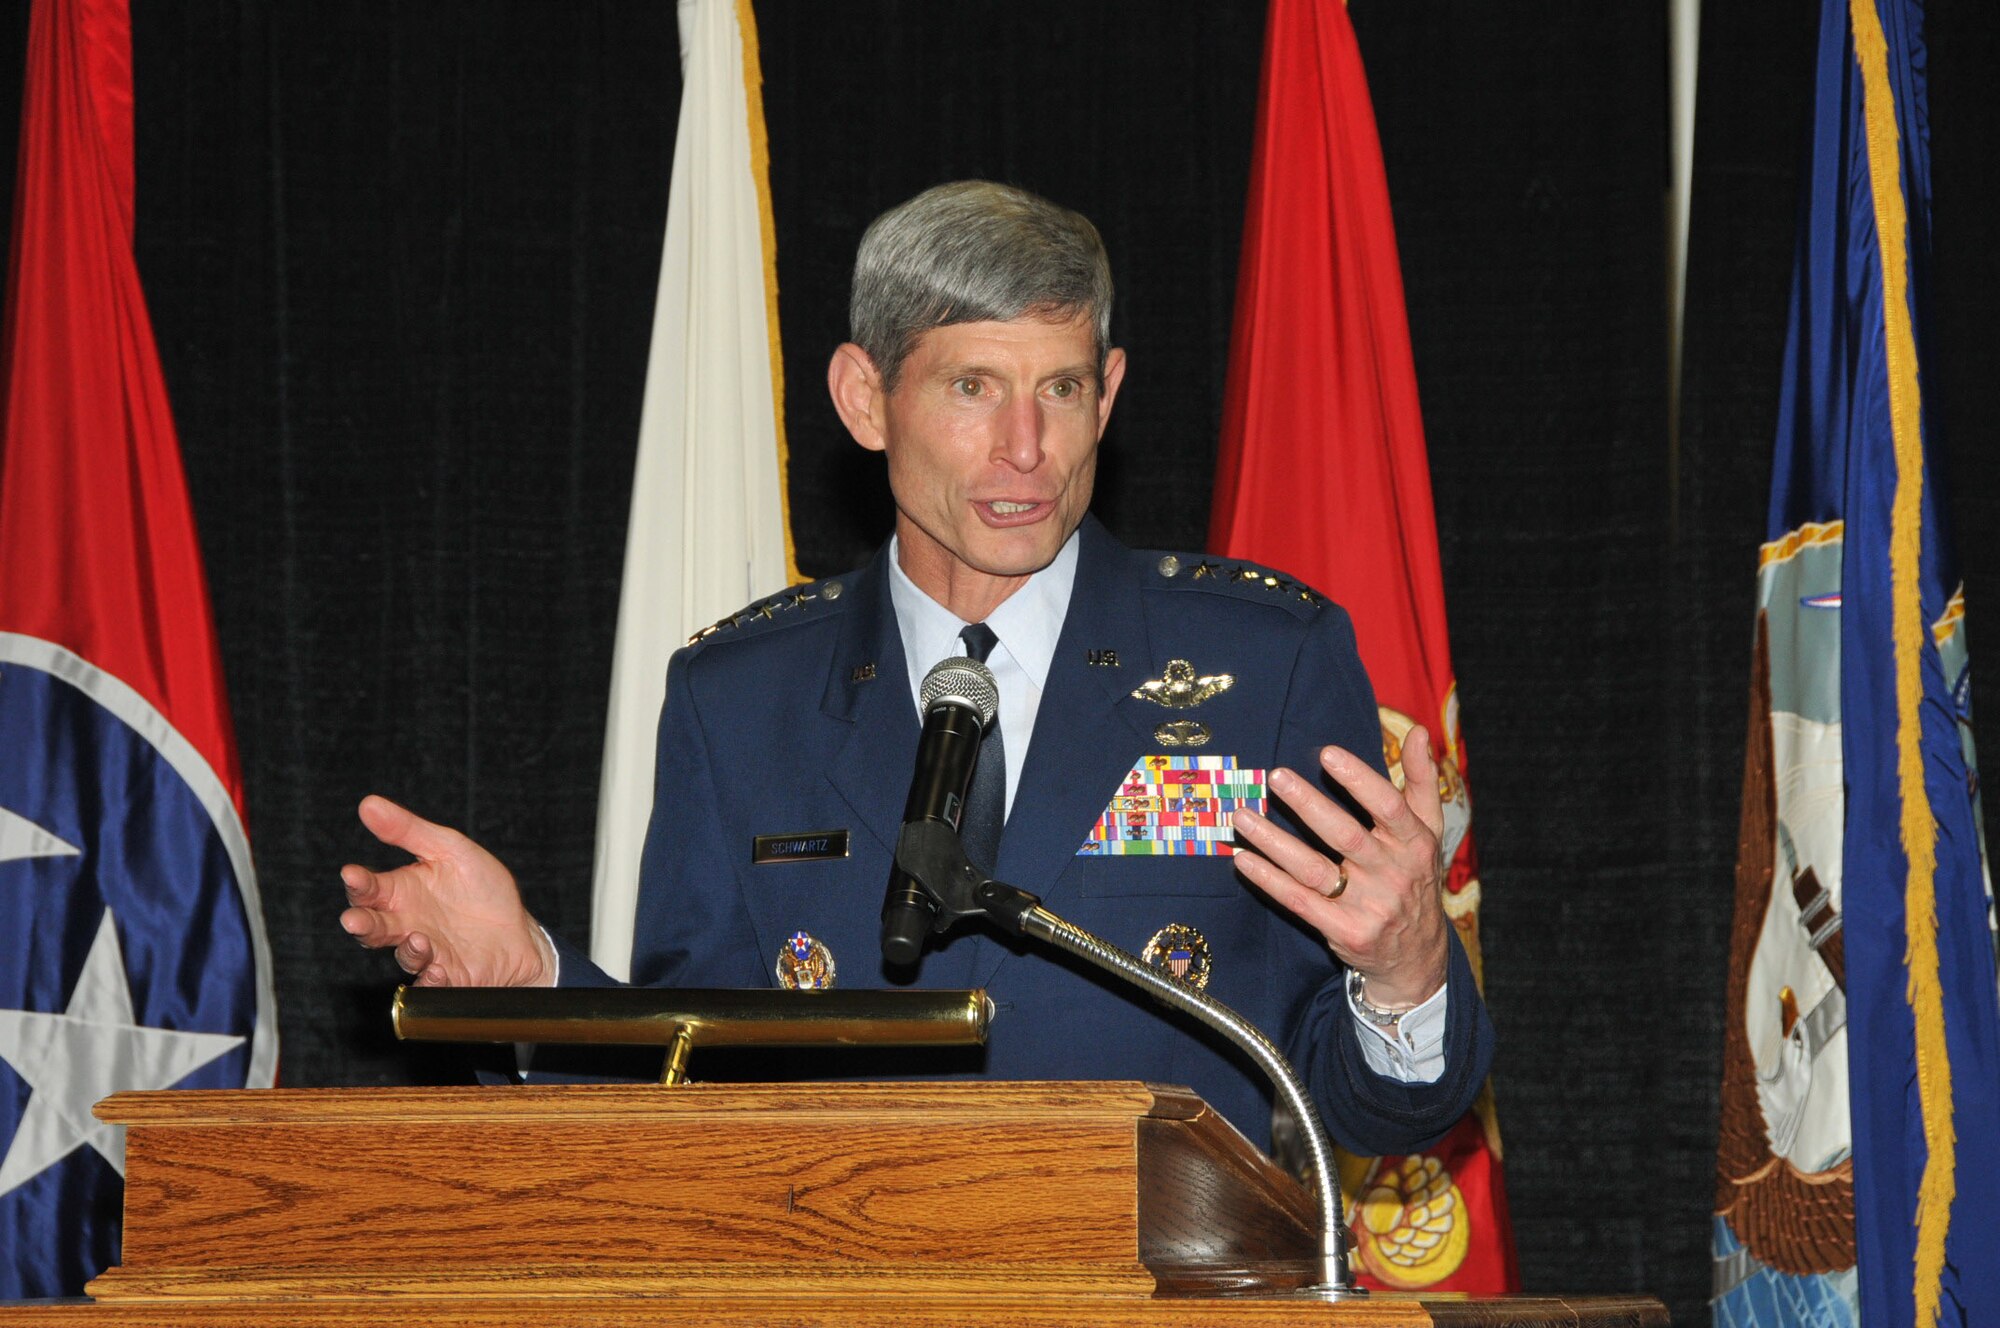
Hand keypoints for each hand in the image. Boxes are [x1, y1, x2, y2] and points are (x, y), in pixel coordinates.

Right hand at [338, 794, 554, 987]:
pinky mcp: (449, 977)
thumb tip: (368, 803)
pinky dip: (431, 979)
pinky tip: (436, 969)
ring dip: (408, 949)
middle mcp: (407, 925)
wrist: (520, 930)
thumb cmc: (481, 889)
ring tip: (418, 939)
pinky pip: (432, 984)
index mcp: (403, 893)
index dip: (359, 882)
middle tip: (353, 920)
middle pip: (374, 927)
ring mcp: (427, 953)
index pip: (370, 889)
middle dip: (362, 924)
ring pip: (404, 956)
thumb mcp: (449, 849)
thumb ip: (409, 831)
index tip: (351, 874)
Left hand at [1231, 727, 1450, 1007]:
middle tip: (1276, 777)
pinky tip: (1243, 859)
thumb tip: (1419, 732)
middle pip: (1345, 836)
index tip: (1327, 754)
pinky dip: (1269, 880)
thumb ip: (1421, 782)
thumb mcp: (1429, 832)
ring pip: (1314, 869)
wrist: (1417, 957)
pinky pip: (1299, 901)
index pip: (1388, 807)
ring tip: (1242, 816)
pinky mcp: (1343, 931)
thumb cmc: (1415, 878)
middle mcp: (1393, 875)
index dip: (1359, 780)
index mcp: (1415, 844)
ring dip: (1274, 842)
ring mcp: (1368, 906)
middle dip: (1308, 805)